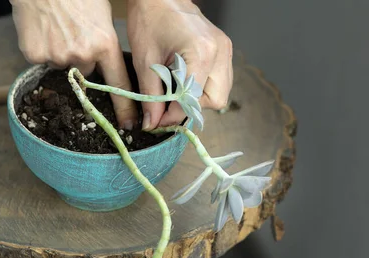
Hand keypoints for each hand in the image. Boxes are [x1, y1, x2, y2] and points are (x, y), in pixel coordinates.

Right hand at [10, 0, 137, 128]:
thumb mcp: (101, 13)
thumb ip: (104, 41)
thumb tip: (104, 63)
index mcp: (104, 43)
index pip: (118, 83)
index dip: (124, 107)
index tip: (128, 125)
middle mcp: (82, 55)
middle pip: (85, 71)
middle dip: (82, 58)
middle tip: (75, 34)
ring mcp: (57, 57)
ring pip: (62, 65)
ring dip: (61, 51)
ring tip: (57, 26)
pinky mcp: (35, 55)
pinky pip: (42, 60)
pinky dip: (42, 48)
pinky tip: (42, 29)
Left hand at [126, 0, 232, 129]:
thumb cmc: (149, 20)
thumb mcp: (145, 62)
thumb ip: (151, 97)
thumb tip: (152, 124)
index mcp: (201, 52)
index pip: (193, 99)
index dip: (174, 115)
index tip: (158, 121)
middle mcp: (219, 52)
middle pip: (216, 100)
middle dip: (191, 108)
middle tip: (168, 106)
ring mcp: (225, 50)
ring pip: (220, 92)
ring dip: (197, 99)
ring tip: (174, 91)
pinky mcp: (223, 49)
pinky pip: (219, 79)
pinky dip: (202, 87)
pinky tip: (183, 80)